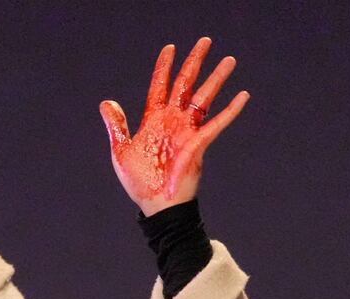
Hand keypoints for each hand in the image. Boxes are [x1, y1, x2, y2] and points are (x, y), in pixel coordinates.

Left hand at [99, 37, 249, 214]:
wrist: (156, 206)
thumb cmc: (140, 182)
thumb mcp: (121, 151)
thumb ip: (117, 126)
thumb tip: (106, 102)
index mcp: (154, 120)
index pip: (160, 86)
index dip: (164, 67)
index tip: (170, 48)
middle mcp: (173, 121)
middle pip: (185, 84)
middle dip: (195, 62)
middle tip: (205, 41)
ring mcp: (187, 131)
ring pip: (204, 98)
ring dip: (216, 79)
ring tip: (229, 61)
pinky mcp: (198, 144)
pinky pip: (217, 123)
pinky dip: (230, 110)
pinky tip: (242, 96)